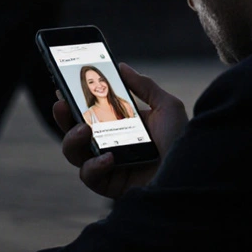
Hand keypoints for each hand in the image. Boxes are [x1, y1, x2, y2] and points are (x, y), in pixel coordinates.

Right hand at [53, 63, 188, 198]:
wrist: (190, 173)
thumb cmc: (181, 141)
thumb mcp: (166, 106)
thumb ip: (144, 85)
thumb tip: (121, 66)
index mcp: (120, 126)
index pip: (90, 113)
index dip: (73, 102)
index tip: (63, 88)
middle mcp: (110, 145)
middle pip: (74, 132)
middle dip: (63, 118)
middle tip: (61, 104)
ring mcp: (108, 166)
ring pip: (75, 154)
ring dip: (72, 140)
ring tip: (84, 130)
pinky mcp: (110, 185)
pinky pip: (89, 176)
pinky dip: (94, 166)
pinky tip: (108, 158)